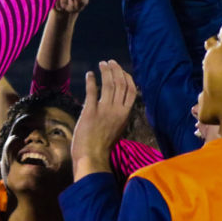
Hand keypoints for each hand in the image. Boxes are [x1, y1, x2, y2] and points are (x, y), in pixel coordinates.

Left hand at [72, 60, 136, 180]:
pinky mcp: (90, 111)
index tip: (122, 71)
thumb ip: (117, 118)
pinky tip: (90, 74)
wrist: (92, 158)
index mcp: (125, 115)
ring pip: (108, 84)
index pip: (131, 90)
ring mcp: (104, 110)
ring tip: (102, 64)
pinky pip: (92, 92)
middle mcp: (117, 110)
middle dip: (116, 70)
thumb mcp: (117, 130)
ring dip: (106, 71)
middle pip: (120, 84)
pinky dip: (91, 81)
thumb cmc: (103, 148)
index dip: (127, 78)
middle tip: (110, 62)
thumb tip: (116, 108)